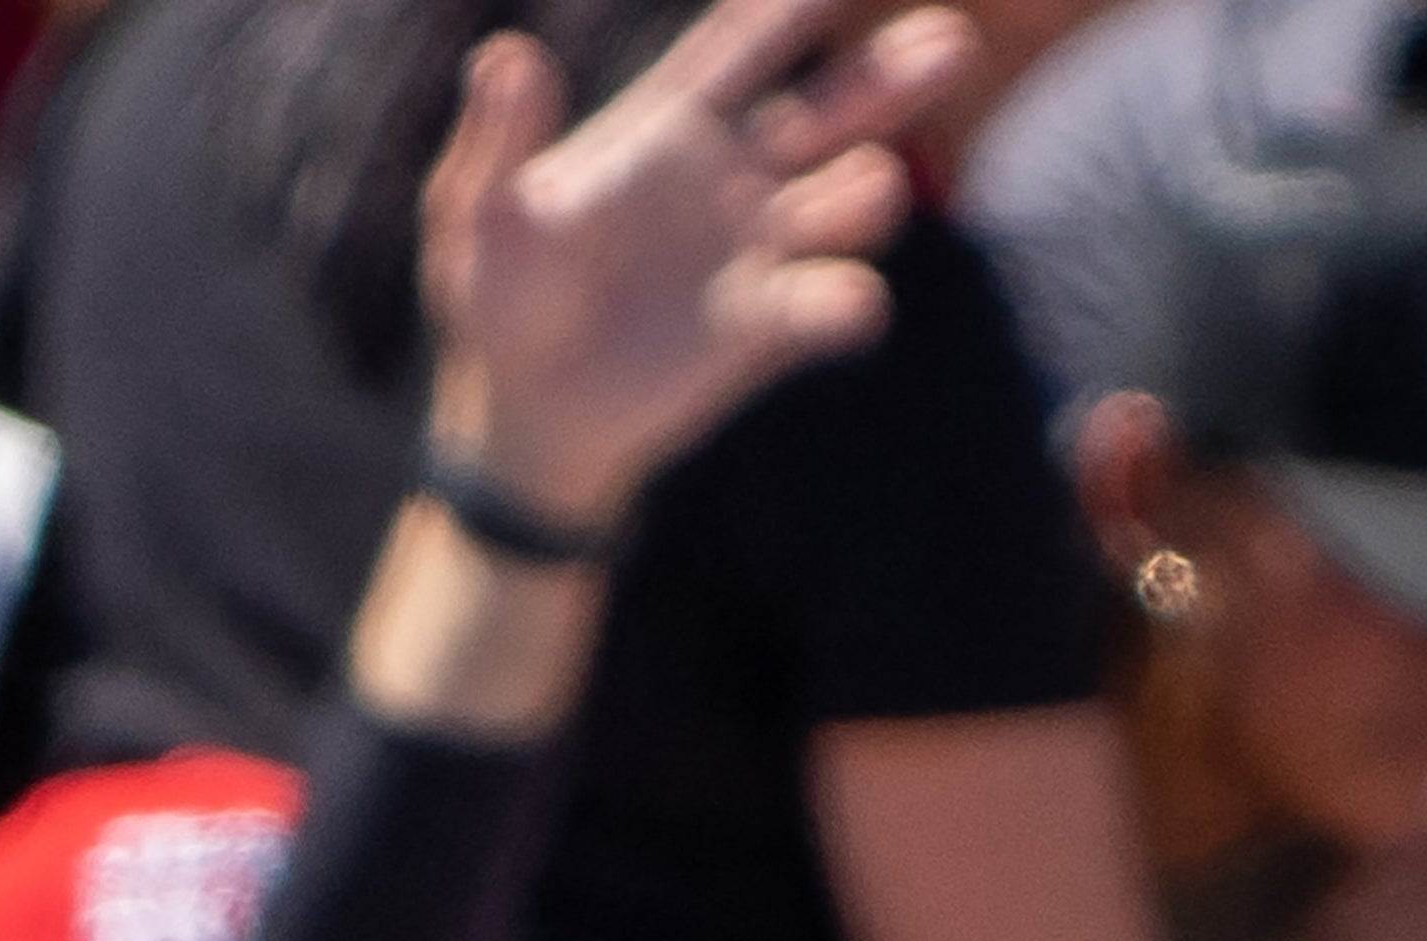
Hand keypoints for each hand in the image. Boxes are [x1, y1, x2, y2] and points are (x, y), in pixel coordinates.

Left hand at [418, 0, 973, 527]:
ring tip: (873, 186)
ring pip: (840, 201)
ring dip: (869, 190)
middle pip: (823, 112)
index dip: (783, 9)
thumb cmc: (496, 298)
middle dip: (883, 80)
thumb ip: (500, 138)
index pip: (735, 51)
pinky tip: (852, 305)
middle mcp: (728, 178)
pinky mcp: (762, 327)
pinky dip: (843, 302)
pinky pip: (820, 304)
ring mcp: (755, 249)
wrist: (521, 414)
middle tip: (948, 43)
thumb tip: (503, 55)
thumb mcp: (478, 213)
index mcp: (664, 130)